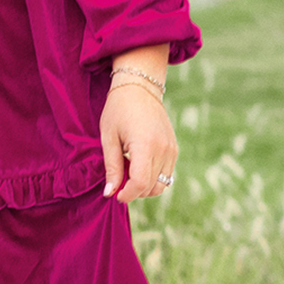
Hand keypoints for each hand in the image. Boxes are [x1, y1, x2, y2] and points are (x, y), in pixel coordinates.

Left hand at [100, 83, 177, 203]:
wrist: (140, 87)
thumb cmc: (118, 110)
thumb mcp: (109, 138)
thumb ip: (112, 167)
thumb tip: (110, 193)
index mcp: (145, 144)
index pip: (140, 183)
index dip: (127, 195)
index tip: (115, 195)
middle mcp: (163, 149)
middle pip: (151, 187)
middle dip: (133, 191)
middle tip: (117, 180)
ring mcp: (171, 149)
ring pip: (161, 185)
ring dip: (143, 186)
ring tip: (128, 170)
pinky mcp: (174, 149)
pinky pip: (166, 175)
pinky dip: (152, 178)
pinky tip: (138, 165)